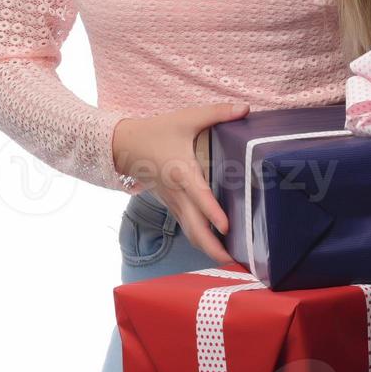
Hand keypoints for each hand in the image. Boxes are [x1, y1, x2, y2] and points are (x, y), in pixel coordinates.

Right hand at [111, 102, 249, 265]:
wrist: (124, 145)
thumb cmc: (157, 132)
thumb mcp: (186, 118)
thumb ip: (217, 113)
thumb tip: (245, 109)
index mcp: (182, 172)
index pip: (200, 197)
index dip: (213, 213)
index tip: (227, 228)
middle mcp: (178, 193)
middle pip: (195, 229)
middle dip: (213, 248)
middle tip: (235, 262)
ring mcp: (173, 203)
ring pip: (190, 233)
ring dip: (208, 248)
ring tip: (229, 261)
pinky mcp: (171, 206)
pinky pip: (187, 228)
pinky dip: (200, 240)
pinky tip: (215, 246)